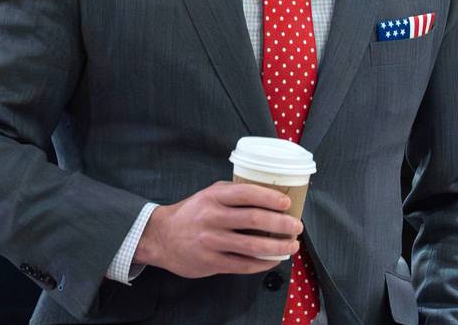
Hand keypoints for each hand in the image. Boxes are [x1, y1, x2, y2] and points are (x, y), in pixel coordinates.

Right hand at [134, 181, 302, 278]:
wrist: (161, 238)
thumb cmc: (191, 214)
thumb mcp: (208, 195)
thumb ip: (233, 193)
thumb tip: (268, 194)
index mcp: (213, 197)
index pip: (247, 193)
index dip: (270, 198)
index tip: (287, 203)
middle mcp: (212, 217)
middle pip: (254, 220)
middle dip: (281, 224)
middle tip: (296, 226)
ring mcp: (211, 241)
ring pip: (252, 246)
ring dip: (277, 247)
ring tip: (292, 245)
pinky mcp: (211, 262)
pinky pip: (243, 265)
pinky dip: (263, 263)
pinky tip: (274, 260)